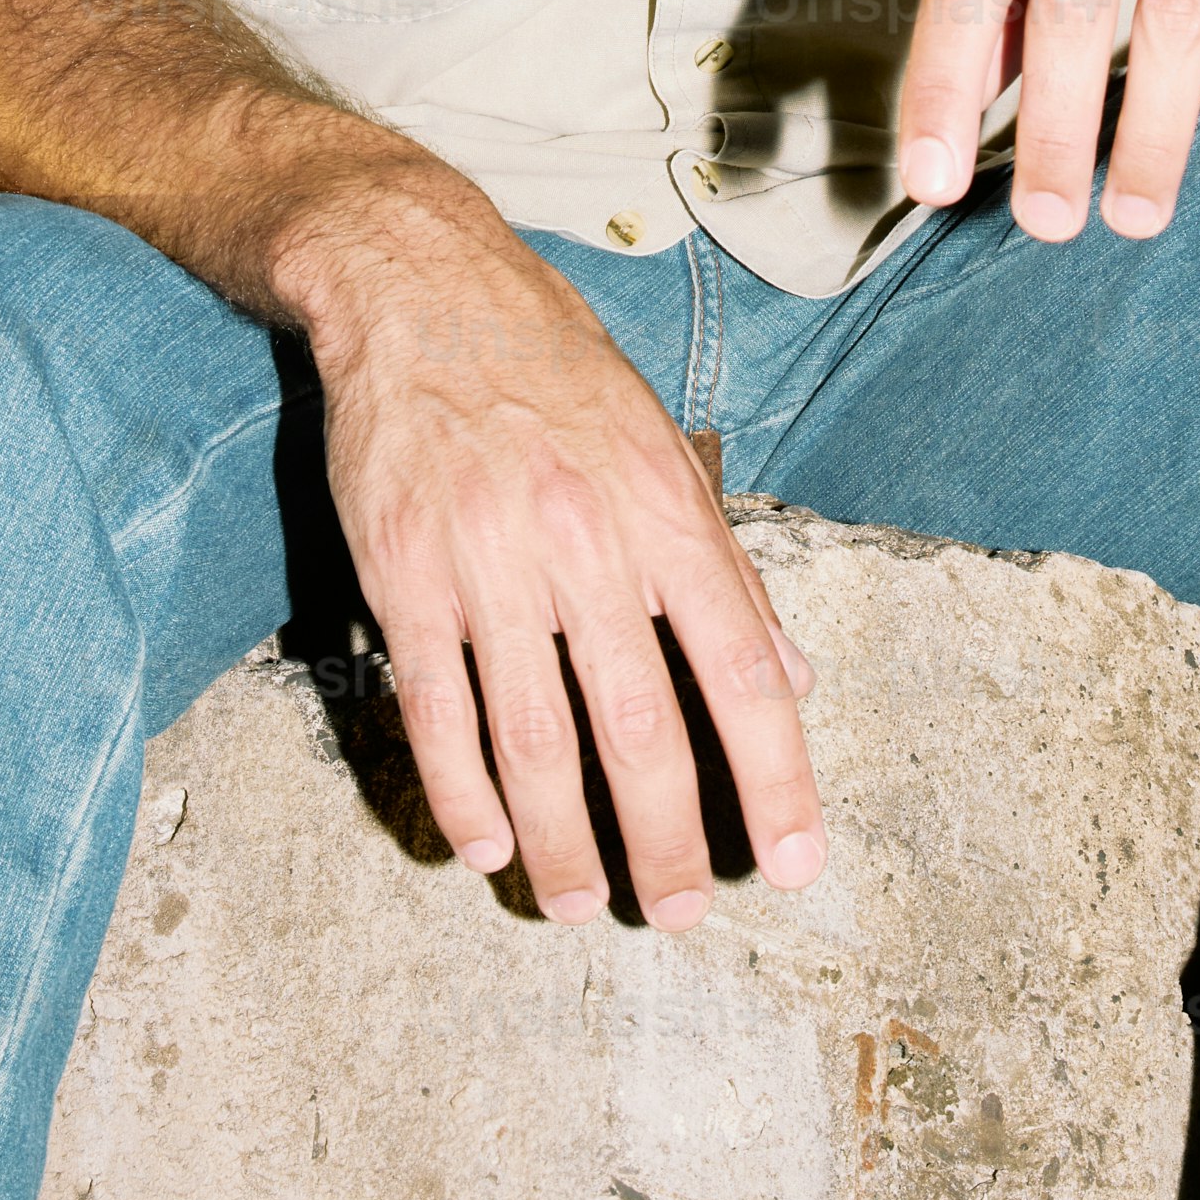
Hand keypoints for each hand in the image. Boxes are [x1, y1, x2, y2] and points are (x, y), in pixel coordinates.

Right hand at [283, 175, 825, 930]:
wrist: (420, 288)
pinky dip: (462, 792)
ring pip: (534, 741)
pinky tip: (487, 843)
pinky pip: (437, 709)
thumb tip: (788, 673)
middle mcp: (586, 540)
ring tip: (580, 903)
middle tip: (678, 911)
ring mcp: (488, 561)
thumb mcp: (663, 443)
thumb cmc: (552, 365)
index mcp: (665, 509)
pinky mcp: (403, 573)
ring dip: (563, 842)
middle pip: (640, 728)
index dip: (776, 778)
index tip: (795, 859)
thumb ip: (725, 565)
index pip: (743, 671)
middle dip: (667, 840)